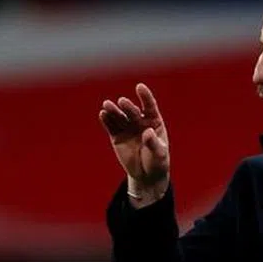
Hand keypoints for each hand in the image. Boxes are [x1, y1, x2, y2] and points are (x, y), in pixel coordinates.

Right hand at [99, 83, 169, 201]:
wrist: (146, 175)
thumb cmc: (157, 161)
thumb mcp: (159, 154)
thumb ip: (153, 143)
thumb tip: (147, 132)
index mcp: (154, 121)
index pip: (150, 106)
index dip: (145, 96)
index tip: (140, 87)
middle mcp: (140, 121)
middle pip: (132, 111)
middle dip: (127, 106)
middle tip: (122, 101)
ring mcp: (127, 128)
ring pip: (119, 117)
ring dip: (113, 110)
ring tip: (106, 105)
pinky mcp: (117, 136)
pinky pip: (111, 127)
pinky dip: (106, 120)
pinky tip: (103, 114)